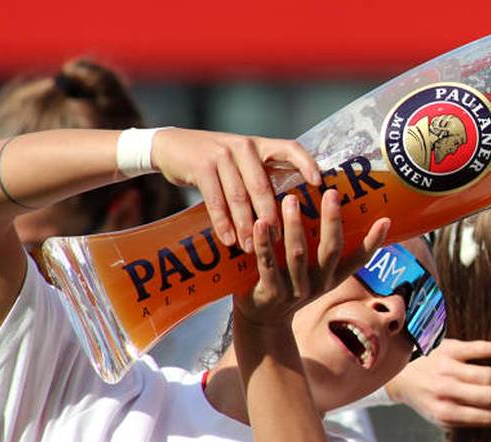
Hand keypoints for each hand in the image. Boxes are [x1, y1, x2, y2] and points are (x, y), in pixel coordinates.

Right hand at [152, 129, 322, 252]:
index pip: (290, 148)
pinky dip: (223, 222)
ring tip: (251, 248)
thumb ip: (261, 176)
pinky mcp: (202, 166)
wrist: (172, 146)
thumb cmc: (214, 160)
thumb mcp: (240, 161)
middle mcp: (243, 146)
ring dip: (246, 225)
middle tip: (278, 240)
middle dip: (270, 215)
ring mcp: (222, 154)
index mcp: (259, 145)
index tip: (319, 183)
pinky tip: (229, 240)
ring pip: (239, 196)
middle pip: (262, 185)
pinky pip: (216, 199)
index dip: (306, 163)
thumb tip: (290, 210)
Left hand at [232, 190, 389, 329]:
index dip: (373, 242)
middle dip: (332, 221)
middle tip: (331, 193)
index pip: (359, 260)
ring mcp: (295, 290)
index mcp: (333, 278)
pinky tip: (260, 223)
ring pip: (298, 255)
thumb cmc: (288, 283)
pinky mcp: (271, 293)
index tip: (385, 220)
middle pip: (331, 251)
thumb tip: (327, 206)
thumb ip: (319, 247)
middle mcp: (319, 284)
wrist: (264, 320)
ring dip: (295, 226)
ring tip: (291, 199)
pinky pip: (268, 264)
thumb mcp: (311, 272)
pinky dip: (264, 243)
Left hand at [385, 339, 490, 427]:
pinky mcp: (447, 349)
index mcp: (446, 414)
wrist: (401, 376)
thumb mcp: (442, 417)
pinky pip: (477, 348)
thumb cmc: (428, 399)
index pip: (487, 417)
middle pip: (490, 397)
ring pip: (488, 375)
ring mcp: (447, 369)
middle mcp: (446, 392)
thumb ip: (468, 420)